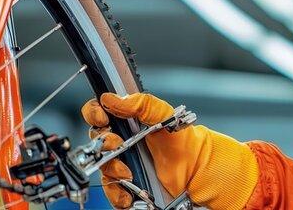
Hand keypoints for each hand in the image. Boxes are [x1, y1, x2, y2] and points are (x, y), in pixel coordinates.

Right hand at [81, 93, 258, 208]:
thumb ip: (141, 104)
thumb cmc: (183, 141)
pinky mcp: (127, 185)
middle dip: (104, 144)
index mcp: (127, 122)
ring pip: (101, 167)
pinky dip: (117, 194)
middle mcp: (121, 142)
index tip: (103, 119)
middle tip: (119, 145)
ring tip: (128, 173)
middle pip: (96, 141)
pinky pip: (111, 191)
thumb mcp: (165, 115)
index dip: (95, 114)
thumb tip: (112, 98)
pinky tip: (128, 193)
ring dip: (112, 170)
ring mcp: (122, 164)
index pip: (99, 112)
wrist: (198, 170)